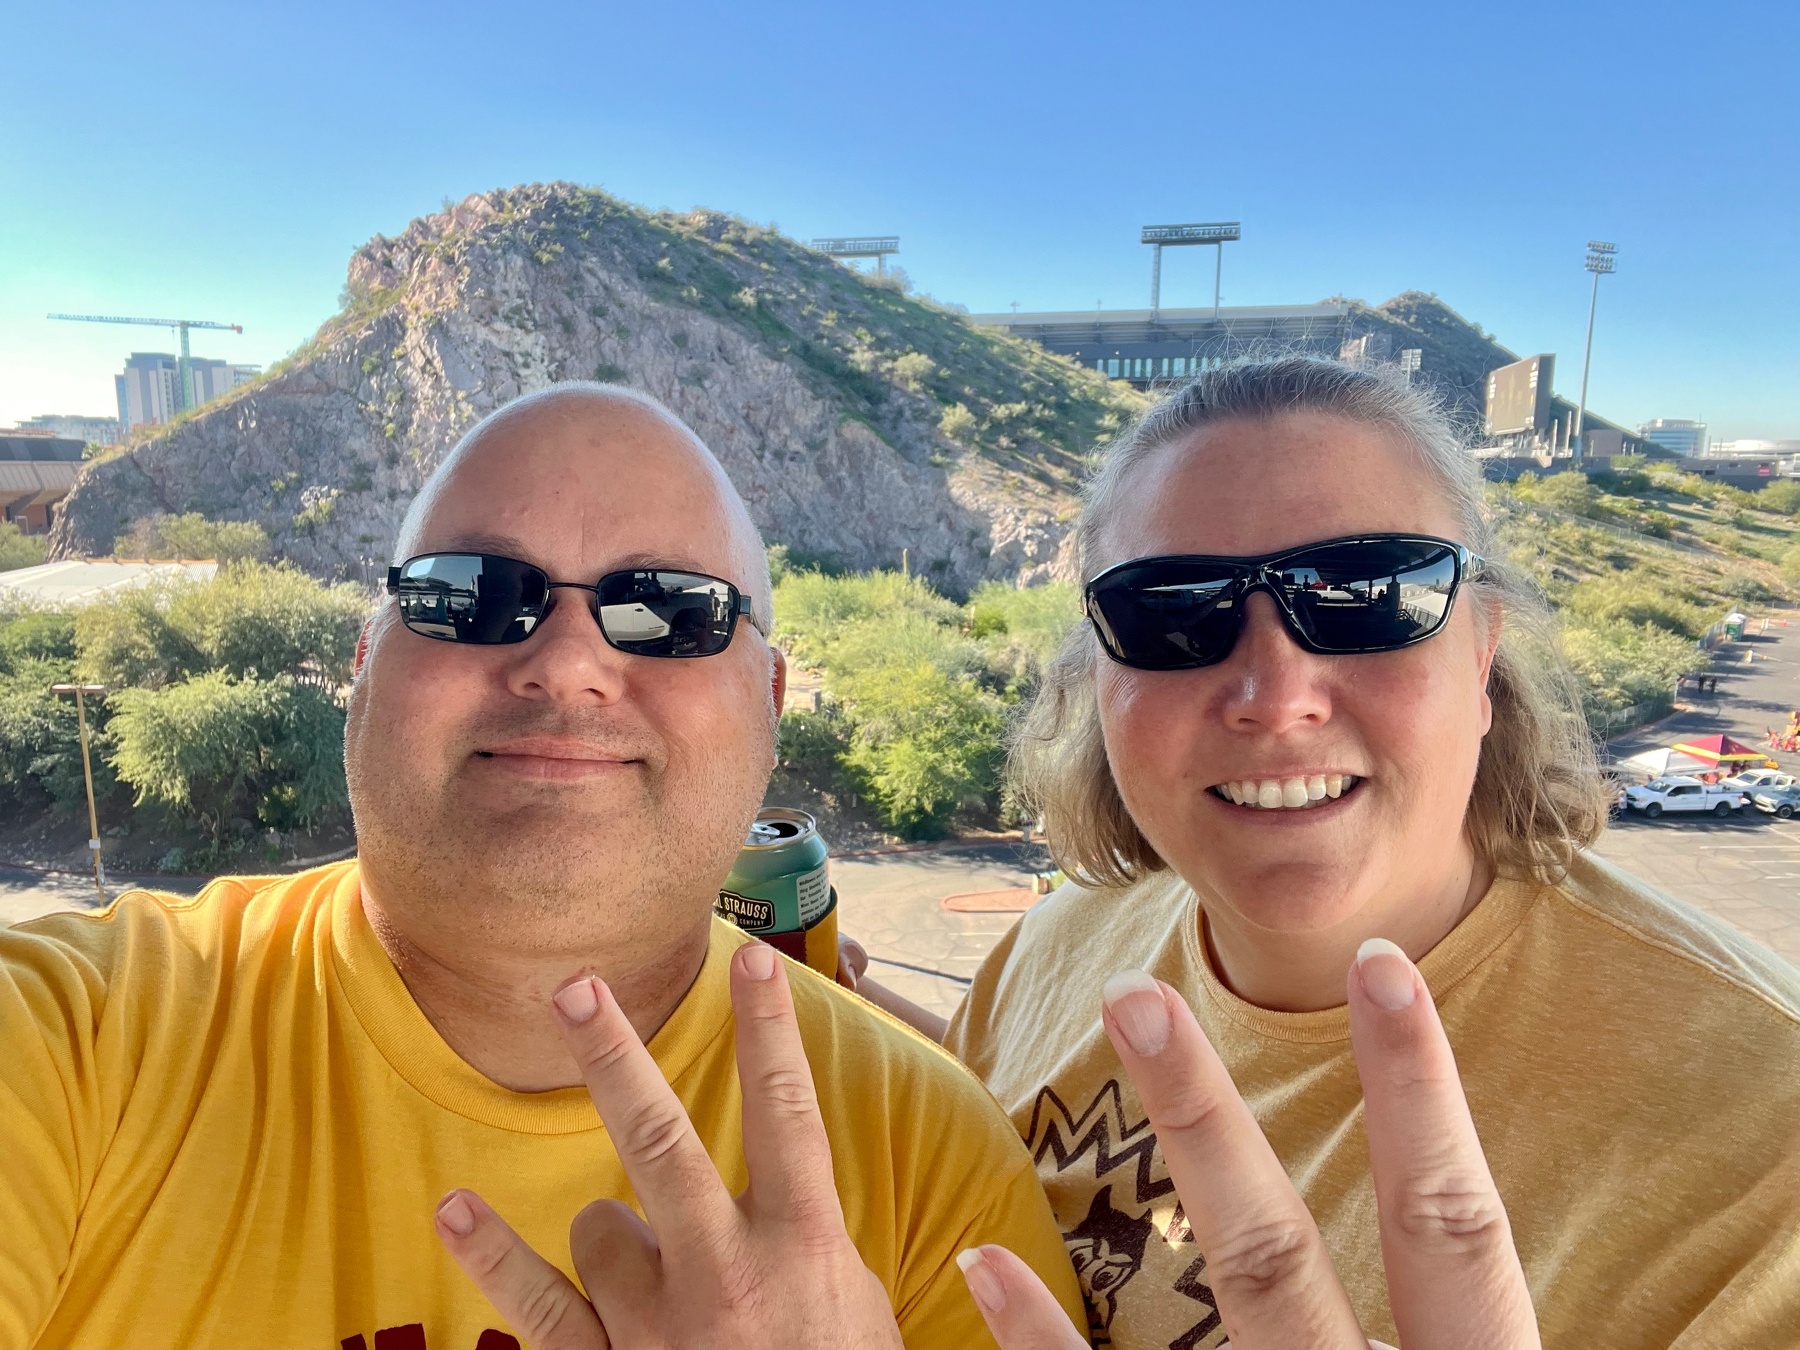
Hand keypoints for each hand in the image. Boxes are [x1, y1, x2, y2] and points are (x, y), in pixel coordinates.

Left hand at [434, 943, 904, 1349]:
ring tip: (655, 1277)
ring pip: (599, 1223)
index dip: (774, 1032)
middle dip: (615, 1055)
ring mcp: (657, 1326)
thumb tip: (790, 1191)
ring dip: (616, 1233)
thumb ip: (817, 1246)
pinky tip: (456, 1207)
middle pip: (662, 1140)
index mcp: (803, 1247)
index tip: (758, 961)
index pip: (788, 1114)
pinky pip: (537, 1306)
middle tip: (577, 986)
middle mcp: (726, 1274)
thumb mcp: (860, 1311)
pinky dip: (494, 1256)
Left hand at [956, 940, 1539, 1349]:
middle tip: (1137, 989)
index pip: (1451, 1231)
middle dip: (1206, 1119)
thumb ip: (1482, 1327)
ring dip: (1134, 1179)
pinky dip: (1040, 1346)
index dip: (1419, 1095)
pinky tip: (983, 1262)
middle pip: (1277, 1257)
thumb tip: (1521, 1248)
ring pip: (1200, 1309)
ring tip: (1092, 1043)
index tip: (1381, 963)